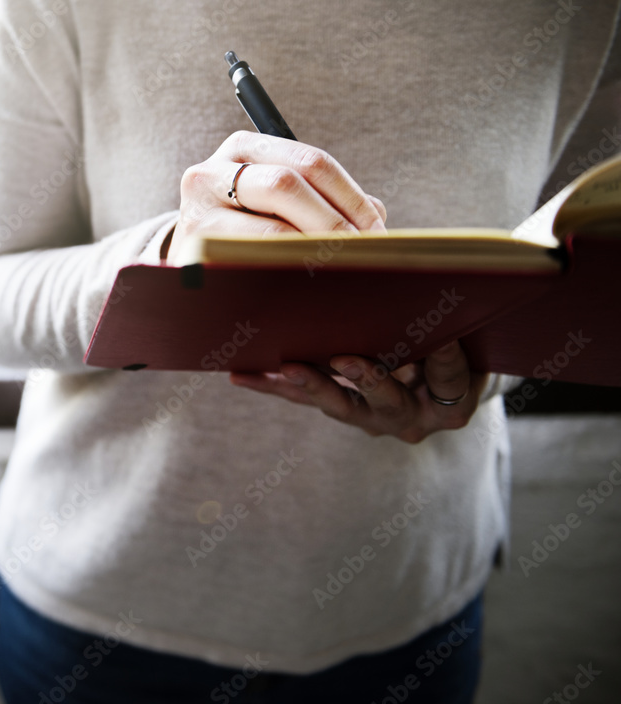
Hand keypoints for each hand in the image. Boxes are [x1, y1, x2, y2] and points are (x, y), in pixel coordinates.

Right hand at [164, 131, 386, 263]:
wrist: (191, 266)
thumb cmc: (245, 231)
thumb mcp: (277, 203)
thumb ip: (322, 200)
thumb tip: (376, 214)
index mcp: (243, 148)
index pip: (309, 161)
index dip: (350, 196)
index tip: (377, 228)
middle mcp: (212, 170)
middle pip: (287, 184)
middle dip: (334, 222)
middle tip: (364, 253)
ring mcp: (197, 209)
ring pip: (268, 227)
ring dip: (314, 251)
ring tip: (342, 270)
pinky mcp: (191, 249)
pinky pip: (249, 261)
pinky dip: (285, 272)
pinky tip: (306, 284)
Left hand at [229, 340, 488, 443]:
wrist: (437, 379)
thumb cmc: (455, 343)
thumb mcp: (464, 337)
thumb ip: (451, 324)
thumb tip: (433, 287)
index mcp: (451, 402)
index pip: (450, 381)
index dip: (445, 361)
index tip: (441, 337)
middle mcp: (410, 418)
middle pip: (387, 401)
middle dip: (366, 378)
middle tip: (344, 360)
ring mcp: (372, 418)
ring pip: (337, 403)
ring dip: (307, 384)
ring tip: (283, 367)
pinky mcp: (340, 409)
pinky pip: (304, 398)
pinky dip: (275, 384)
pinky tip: (242, 373)